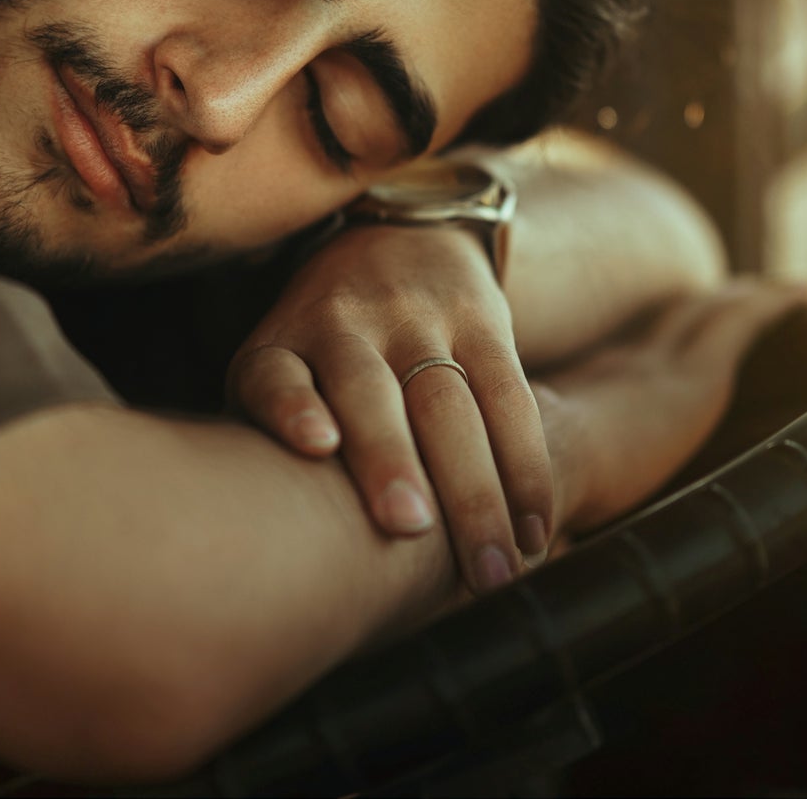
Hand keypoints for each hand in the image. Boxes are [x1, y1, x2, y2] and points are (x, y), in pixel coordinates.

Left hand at [227, 224, 551, 593]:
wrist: (397, 237)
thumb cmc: (320, 356)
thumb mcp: (278, 373)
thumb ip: (272, 441)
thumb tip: (273, 556)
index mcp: (281, 347)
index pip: (274, 376)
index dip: (290, 407)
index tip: (316, 445)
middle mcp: (344, 326)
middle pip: (367, 392)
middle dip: (389, 458)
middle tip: (409, 527)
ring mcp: (416, 318)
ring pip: (448, 402)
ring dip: (475, 489)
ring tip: (493, 569)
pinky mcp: (481, 319)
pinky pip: (509, 395)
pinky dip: (526, 467)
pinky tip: (533, 530)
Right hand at [538, 278, 806, 535]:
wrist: (528, 477)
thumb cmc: (519, 500)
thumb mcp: (530, 495)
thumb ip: (546, 508)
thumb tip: (540, 554)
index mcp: (575, 394)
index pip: (621, 352)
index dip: (648, 333)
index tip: (668, 323)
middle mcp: (615, 367)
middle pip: (666, 320)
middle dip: (699, 306)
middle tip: (736, 292)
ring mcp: (654, 367)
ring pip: (705, 312)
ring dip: (739, 298)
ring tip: (778, 289)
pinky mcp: (695, 381)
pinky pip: (739, 324)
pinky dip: (769, 305)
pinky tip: (800, 293)